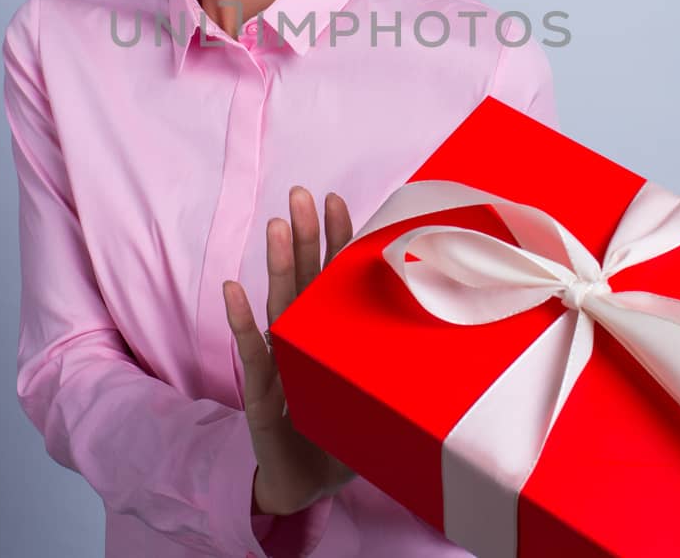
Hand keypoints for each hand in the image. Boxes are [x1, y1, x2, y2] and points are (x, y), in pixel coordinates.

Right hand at [222, 185, 357, 516]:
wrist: (307, 484)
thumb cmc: (342, 432)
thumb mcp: (372, 391)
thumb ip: (390, 361)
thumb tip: (446, 331)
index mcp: (327, 334)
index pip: (331, 278)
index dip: (334, 240)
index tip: (337, 200)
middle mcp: (299, 338)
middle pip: (301, 277)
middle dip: (302, 235)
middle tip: (301, 194)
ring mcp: (279, 361)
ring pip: (278, 304)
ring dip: (276, 264)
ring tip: (276, 226)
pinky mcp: (263, 392)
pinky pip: (252, 353)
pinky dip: (242, 322)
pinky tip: (233, 290)